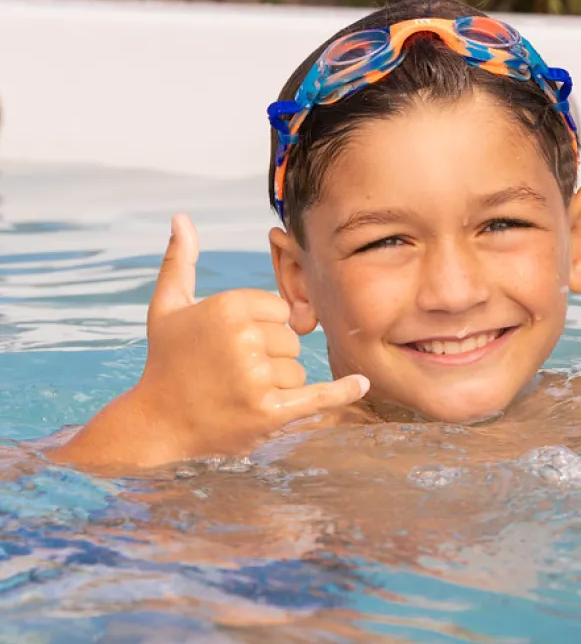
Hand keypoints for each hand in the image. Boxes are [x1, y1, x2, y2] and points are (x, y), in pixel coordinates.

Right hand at [84, 214, 367, 466]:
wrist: (156, 426)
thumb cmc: (165, 363)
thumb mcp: (167, 307)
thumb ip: (180, 260)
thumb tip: (181, 217)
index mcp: (228, 307)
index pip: (281, 310)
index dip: (263, 328)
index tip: (233, 344)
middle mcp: (244, 337)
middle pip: (292, 341)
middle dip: (270, 357)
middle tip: (233, 373)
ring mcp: (256, 376)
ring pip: (298, 370)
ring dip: (278, 385)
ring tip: (239, 394)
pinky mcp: (268, 411)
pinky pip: (317, 395)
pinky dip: (341, 392)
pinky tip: (361, 384)